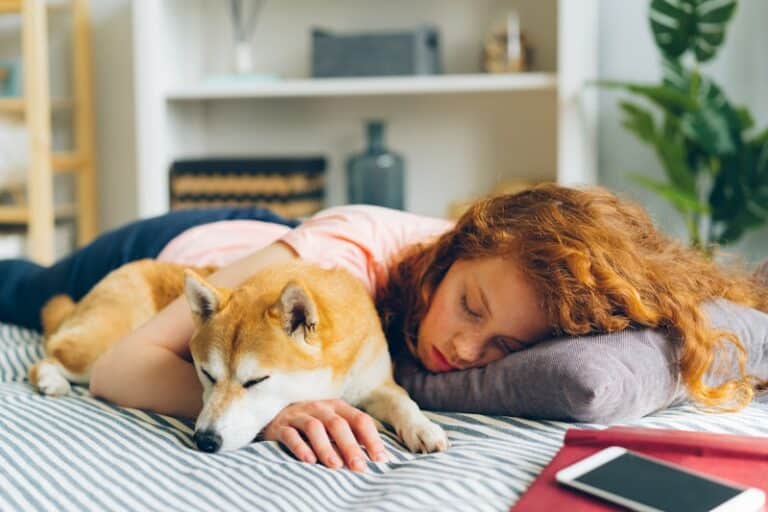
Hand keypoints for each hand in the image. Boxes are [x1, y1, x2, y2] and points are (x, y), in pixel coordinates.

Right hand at [261, 399, 388, 471]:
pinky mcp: (280, 426)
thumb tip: (382, 457)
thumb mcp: (334, 426)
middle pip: (338, 424)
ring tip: (335, 466)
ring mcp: (299, 415)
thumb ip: (354, 437)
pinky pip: (290, 435)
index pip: (359, 419)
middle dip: (350, 446)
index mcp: (338, 407)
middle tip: (359, 467)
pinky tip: (309, 461)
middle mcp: (320, 408)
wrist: (275, 418)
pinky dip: (300, 447)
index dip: (372, 439)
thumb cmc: (313, 427)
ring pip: (314, 428)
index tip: (380, 459)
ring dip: (326, 447)